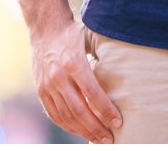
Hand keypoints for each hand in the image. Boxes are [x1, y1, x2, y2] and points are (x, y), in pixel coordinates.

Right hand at [31, 18, 121, 142]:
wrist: (44, 28)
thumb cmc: (72, 34)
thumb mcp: (89, 38)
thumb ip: (104, 54)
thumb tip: (126, 69)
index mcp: (73, 62)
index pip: (92, 93)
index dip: (106, 110)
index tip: (118, 121)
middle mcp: (59, 76)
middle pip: (79, 110)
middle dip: (96, 128)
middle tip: (110, 139)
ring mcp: (47, 85)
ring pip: (67, 116)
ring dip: (83, 131)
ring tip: (97, 139)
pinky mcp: (41, 90)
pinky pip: (55, 114)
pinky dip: (67, 126)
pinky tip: (80, 131)